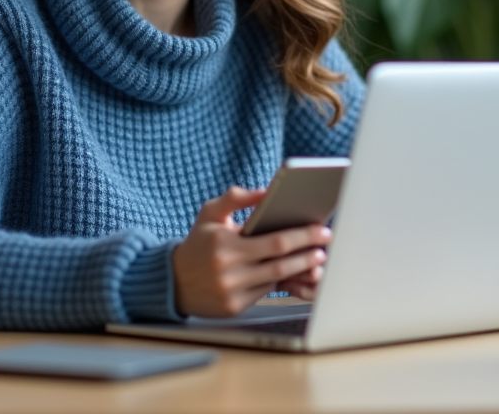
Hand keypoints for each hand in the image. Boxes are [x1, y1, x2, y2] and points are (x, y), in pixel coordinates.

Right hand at [172, 186, 331, 317]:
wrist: (173, 280)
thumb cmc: (197, 243)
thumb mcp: (210, 213)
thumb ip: (236, 197)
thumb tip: (266, 192)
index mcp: (226, 244)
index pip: (275, 241)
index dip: (303, 237)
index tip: (322, 231)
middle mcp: (229, 270)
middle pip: (281, 264)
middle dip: (308, 255)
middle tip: (325, 248)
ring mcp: (232, 291)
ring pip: (276, 280)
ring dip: (299, 271)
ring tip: (316, 261)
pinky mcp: (234, 307)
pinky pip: (265, 293)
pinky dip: (281, 283)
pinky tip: (295, 275)